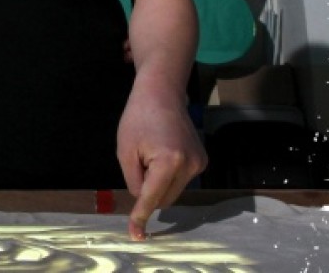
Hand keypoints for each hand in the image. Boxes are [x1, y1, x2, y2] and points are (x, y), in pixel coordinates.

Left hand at [117, 91, 207, 240]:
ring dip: (158, 183)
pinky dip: (168, 176)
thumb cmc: (138, 118)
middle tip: (138, 162)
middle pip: (163, 198)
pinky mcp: (202, 161)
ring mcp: (199, 164)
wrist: (162, 93)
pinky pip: (180, 181)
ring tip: (150, 153)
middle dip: (148, 190)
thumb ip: (133, 180)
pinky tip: (162, 152)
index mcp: (168, 163)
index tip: (136, 235)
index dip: (140, 216)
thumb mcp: (125, 151)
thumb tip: (143, 200)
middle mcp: (189, 166)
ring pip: (173, 192)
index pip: (151, 198)